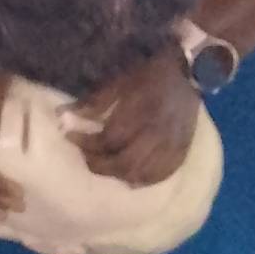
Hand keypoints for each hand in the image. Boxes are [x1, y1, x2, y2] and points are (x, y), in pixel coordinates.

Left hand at [72, 47, 198, 187]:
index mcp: (139, 112)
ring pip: (142, 173)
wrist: (188, 73)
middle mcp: (156, 133)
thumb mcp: (120, 80)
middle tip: (86, 158)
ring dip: (119, 175)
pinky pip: (162, 174)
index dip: (86, 143)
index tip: (70, 138)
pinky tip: (131, 178)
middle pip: (124, 162)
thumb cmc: (150, 74)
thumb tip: (66, 116)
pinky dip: (144, 180)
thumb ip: (95, 101)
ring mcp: (171, 145)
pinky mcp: (181, 150)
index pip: (108, 139)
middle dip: (99, 164)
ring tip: (105, 167)